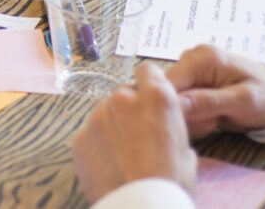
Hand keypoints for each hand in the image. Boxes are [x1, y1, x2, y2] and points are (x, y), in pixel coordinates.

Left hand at [71, 63, 196, 203]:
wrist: (141, 208)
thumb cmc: (170, 183)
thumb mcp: (186, 150)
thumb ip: (170, 126)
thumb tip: (163, 128)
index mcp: (156, 97)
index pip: (147, 70)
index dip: (149, 84)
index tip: (150, 100)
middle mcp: (123, 98)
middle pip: (124, 93)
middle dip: (130, 109)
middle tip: (138, 136)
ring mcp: (96, 116)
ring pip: (104, 113)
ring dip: (111, 126)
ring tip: (123, 156)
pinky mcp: (78, 137)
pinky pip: (89, 134)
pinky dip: (96, 145)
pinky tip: (107, 165)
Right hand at [166, 44, 264, 137]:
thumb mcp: (242, 102)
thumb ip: (208, 102)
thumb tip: (174, 105)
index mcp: (201, 58)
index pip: (166, 85)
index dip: (174, 109)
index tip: (196, 123)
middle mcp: (190, 58)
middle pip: (168, 94)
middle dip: (186, 115)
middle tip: (211, 124)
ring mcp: (190, 69)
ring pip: (173, 101)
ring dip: (190, 117)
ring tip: (214, 121)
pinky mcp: (191, 81)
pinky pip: (181, 103)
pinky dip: (194, 116)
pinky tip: (211, 119)